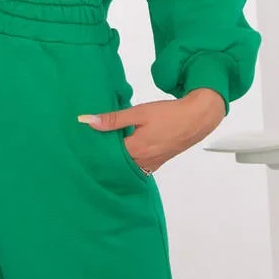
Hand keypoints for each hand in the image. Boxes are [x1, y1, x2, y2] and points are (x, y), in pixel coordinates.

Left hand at [77, 87, 226, 175]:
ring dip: (116, 159)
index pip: (106, 155)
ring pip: (126, 166)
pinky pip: (137, 166)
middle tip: (89, 146)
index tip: (82, 143)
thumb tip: (87, 121)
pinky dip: (128, 160)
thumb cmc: (169, 114)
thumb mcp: (139, 113)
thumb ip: (113, 119)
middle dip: (103, 157)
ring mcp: (150, 164)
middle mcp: (141, 162)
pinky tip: (123, 150)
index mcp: (134, 150)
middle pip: (115, 164)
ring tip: (104, 148)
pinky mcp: (157, 162)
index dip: (93, 149)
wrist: (197, 118)